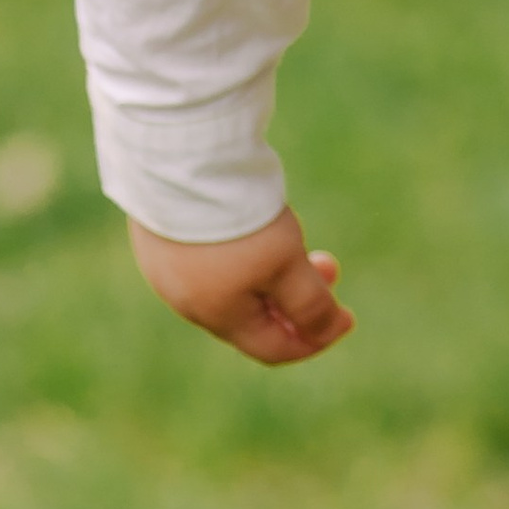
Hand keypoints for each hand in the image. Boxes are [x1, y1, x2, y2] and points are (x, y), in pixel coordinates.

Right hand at [128, 203, 352, 364]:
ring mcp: (168, 266)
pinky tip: (255, 222)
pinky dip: (241, 253)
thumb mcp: (285, 264)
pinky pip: (209, 258)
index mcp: (216, 315)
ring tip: (295, 241)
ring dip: (271, 276)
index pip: (272, 349)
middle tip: (330, 266)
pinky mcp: (161, 233)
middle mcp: (185, 300)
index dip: (316, 338)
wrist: (180, 159)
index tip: (347, 316)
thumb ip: (308, 305)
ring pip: (231, 287)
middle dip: (298, 300)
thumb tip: (330, 331)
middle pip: (252, 318)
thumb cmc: (237, 220)